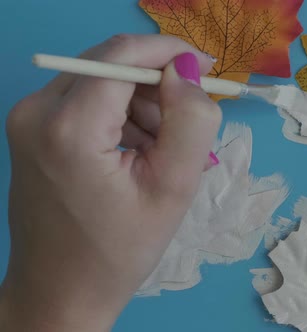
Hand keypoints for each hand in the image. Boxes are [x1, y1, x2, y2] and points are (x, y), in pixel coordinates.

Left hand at [0, 35, 220, 330]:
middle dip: (157, 85)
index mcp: (70, 126)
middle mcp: (36, 110)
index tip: (206, 69)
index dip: (170, 51)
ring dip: (140, 104)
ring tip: (161, 153)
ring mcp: (27, 119)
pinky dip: (119, 115)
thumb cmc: (120, 249)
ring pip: (100, 80)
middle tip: (186, 127)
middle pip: (110, 64)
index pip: (123, 54)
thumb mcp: (173, 187)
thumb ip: (191, 121)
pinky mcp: (30, 129)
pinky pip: (85, 100)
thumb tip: (185, 71)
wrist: (60, 292)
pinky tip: (135, 154)